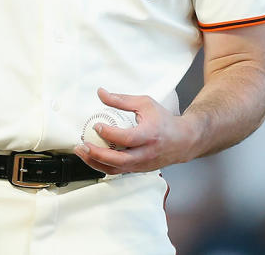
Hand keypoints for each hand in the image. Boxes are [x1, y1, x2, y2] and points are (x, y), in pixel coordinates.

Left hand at [73, 87, 196, 173]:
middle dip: (98, 154)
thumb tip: (101, 93)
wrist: (183, 140)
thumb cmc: (164, 121)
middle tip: (83, 145)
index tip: (97, 125)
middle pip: (119, 160)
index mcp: (150, 135)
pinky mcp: (138, 169)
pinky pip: (118, 171)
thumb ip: (122, 100)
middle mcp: (146, 153)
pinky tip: (92, 156)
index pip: (127, 138)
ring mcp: (142, 164)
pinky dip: (103, 165)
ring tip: (82, 152)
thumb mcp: (145, 104)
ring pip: (116, 170)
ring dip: (95, 163)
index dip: (109, 133)